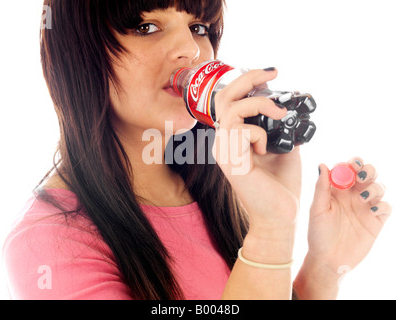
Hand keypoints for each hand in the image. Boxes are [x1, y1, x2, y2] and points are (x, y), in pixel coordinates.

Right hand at [212, 69, 300, 236]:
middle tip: (272, 72)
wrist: (280, 215)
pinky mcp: (229, 159)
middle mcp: (223, 142)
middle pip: (223, 97)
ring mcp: (223, 151)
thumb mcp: (283, 148)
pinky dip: (260, 134)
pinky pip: (242, 130)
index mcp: (234, 138)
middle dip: (247, 78)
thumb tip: (285, 109)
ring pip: (231, 109)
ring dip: (260, 105)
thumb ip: (278, 128)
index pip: (229, 101)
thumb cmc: (281, 186)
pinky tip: (265, 151)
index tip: (271, 74)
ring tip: (279, 114)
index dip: (246, 82)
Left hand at [307, 157, 391, 272]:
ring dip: (374, 187)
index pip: (348, 170)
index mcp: (337, 190)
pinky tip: (373, 209)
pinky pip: (386, 207)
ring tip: (364, 197)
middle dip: (368, 170)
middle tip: (361, 176)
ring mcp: (365, 207)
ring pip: (378, 188)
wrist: (328, 260)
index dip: (352, 163)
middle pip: (367, 174)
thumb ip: (321, 188)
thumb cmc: (318, 234)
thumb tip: (322, 164)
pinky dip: (383, 204)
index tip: (351, 164)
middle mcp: (352, 196)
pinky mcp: (375, 221)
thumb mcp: (317, 210)